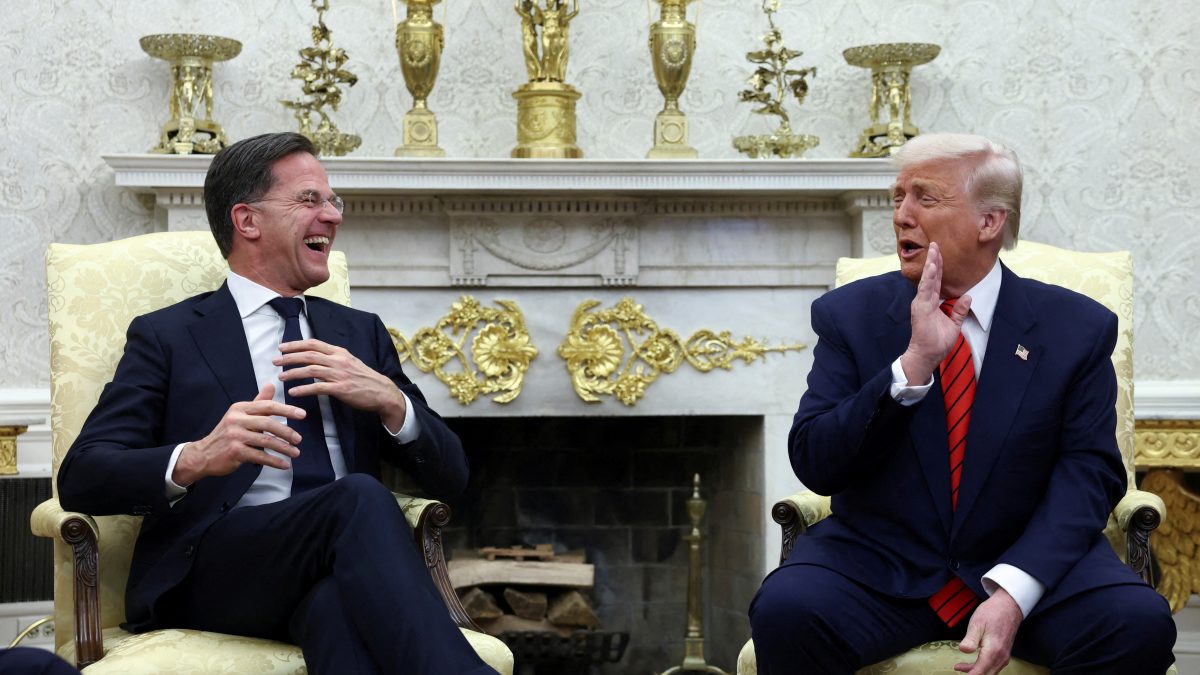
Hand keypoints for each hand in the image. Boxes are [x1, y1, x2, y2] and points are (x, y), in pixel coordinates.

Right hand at [173, 384, 302, 485]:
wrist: (203, 454)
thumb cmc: (227, 434)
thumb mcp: (240, 415)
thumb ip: (258, 402)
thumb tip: (272, 385)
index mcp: (240, 408)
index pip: (267, 406)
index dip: (287, 410)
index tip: (302, 415)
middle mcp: (236, 420)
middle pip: (268, 423)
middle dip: (287, 431)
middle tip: (299, 439)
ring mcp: (235, 436)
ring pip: (266, 440)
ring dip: (284, 448)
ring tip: (295, 453)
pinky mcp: (235, 452)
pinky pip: (260, 456)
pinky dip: (274, 461)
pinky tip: (284, 464)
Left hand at [275, 338, 408, 432]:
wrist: (382, 392)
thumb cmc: (365, 378)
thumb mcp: (350, 362)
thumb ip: (334, 358)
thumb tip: (316, 357)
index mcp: (339, 352)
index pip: (314, 344)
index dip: (296, 344)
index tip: (282, 347)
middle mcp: (338, 361)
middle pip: (309, 355)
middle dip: (289, 357)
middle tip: (275, 361)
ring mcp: (340, 375)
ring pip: (311, 370)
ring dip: (293, 373)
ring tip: (281, 377)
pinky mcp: (341, 389)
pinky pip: (318, 388)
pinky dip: (304, 390)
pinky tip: (294, 392)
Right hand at [901, 242, 971, 383]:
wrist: (927, 355)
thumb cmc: (937, 343)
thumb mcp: (953, 324)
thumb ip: (959, 310)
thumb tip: (968, 297)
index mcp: (931, 303)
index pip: (935, 281)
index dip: (938, 267)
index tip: (939, 253)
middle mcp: (925, 300)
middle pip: (931, 276)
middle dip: (933, 260)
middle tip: (935, 244)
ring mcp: (922, 303)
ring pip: (928, 280)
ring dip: (931, 264)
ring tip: (934, 250)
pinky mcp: (921, 308)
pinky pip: (926, 290)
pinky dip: (929, 278)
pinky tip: (931, 267)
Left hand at [954, 587, 1022, 673]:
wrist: (1008, 606)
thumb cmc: (992, 613)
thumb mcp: (977, 623)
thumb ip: (970, 639)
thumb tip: (963, 650)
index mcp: (993, 651)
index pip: (980, 671)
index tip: (959, 673)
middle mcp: (1001, 657)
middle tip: (957, 668)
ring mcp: (1004, 656)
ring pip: (990, 672)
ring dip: (976, 672)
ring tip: (959, 667)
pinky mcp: (1004, 654)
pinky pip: (993, 667)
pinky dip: (982, 668)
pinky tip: (971, 664)